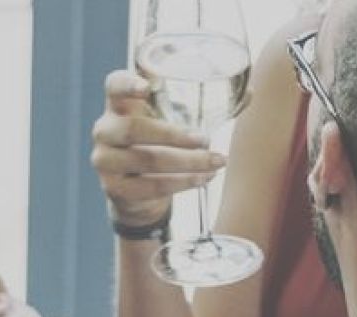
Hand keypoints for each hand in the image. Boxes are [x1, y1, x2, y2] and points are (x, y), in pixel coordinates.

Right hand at [93, 68, 226, 228]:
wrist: (139, 192)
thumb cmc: (160, 145)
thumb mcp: (175, 121)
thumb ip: (205, 106)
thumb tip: (250, 92)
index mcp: (119, 105)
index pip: (114, 86)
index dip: (127, 83)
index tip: (148, 85)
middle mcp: (106, 129)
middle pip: (133, 128)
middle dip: (174, 135)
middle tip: (206, 139)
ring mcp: (106, 160)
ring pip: (146, 160)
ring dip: (186, 163)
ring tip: (216, 162)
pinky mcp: (115, 188)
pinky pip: (150, 187)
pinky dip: (181, 183)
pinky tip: (203, 179)